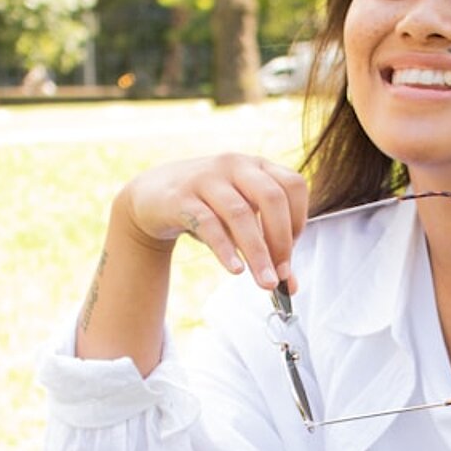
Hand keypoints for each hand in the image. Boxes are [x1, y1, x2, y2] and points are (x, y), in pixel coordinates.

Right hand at [116, 153, 307, 290]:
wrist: (151, 196)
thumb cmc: (207, 207)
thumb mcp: (240, 221)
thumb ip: (266, 247)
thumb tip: (290, 285)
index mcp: (258, 166)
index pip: (293, 185)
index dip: (299, 219)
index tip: (290, 252)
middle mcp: (235, 165)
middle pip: (272, 197)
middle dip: (282, 240)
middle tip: (282, 274)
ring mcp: (206, 178)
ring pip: (240, 214)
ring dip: (257, 252)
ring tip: (266, 282)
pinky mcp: (180, 198)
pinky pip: (208, 224)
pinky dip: (226, 249)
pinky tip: (236, 269)